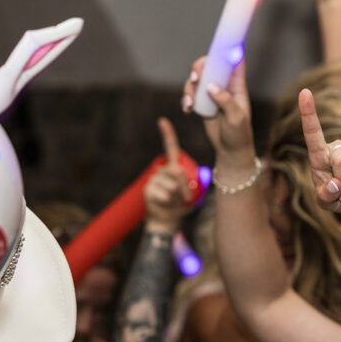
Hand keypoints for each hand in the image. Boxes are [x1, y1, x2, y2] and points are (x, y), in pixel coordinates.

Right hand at [143, 118, 192, 232]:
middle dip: (185, 186)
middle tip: (187, 198)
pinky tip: (166, 204)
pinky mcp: (147, 190)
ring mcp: (153, 179)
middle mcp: (161, 170)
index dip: (167, 134)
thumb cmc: (182, 204)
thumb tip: (181, 174)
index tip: (162, 121)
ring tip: (176, 202)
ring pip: (171, 184)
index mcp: (172, 167)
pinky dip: (169, 201)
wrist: (168, 220)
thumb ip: (191, 181)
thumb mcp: (193, 192)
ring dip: (178, 196)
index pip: (170, 148)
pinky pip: (164, 194)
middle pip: (177, 171)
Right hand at [181, 58, 255, 170]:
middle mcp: (224, 86)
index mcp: (237, 86)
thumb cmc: (239, 134)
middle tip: (195, 78)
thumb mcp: (236, 118)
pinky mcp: (202, 103)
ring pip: (196, 80)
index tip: (221, 42)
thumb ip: (225, 101)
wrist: (230, 151)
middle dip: (199, 68)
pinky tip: (187, 109)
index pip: (235, 61)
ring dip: (189, 88)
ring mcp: (212, 94)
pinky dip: (186, 99)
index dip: (229, 49)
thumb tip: (211, 87)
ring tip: (189, 104)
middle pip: (210, 65)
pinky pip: (190, 94)